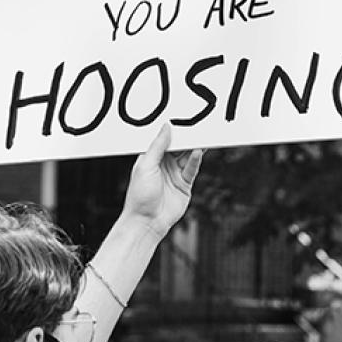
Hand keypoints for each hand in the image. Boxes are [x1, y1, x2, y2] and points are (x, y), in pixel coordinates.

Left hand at [121, 124, 203, 238]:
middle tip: (196, 125)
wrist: (147, 222)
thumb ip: (158, 146)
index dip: (173, 131)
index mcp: (151, 158)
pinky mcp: (184, 185)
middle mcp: (164, 165)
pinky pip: (192, 169)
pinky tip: (198, 151)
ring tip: (202, 135)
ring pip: (187, 156)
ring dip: (194, 146)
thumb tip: (166, 127)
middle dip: (186, 137)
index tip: (181, 119)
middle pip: (178, 147)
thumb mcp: (146, 165)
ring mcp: (175, 174)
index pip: (164, 140)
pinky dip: (195, 160)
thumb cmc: (140, 195)